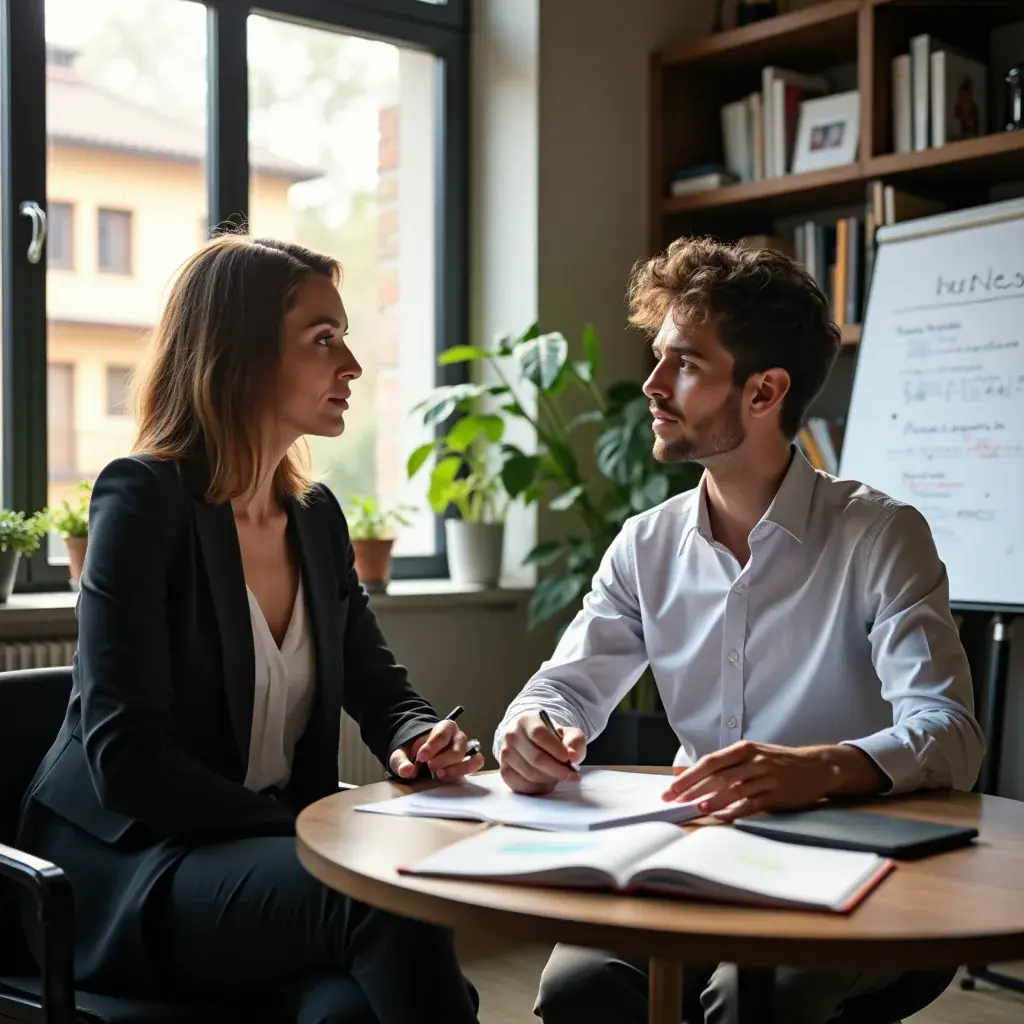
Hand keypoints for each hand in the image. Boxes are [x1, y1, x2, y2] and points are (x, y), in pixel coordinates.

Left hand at [389, 720, 483, 782]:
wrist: (423, 756)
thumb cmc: (415, 752)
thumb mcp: (402, 753)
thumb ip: (401, 760)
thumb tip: (407, 771)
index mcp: (444, 728)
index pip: (442, 734)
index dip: (432, 746)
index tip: (420, 757)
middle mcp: (458, 737)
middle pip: (457, 747)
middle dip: (443, 759)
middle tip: (430, 767)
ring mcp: (465, 751)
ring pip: (469, 757)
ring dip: (457, 768)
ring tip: (441, 775)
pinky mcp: (468, 763)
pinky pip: (476, 764)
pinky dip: (467, 770)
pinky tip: (450, 777)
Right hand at [498, 713, 586, 794]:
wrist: (534, 744)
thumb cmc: (552, 739)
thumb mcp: (567, 734)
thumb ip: (574, 741)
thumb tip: (572, 755)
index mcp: (526, 721)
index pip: (539, 734)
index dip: (555, 748)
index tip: (569, 758)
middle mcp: (511, 736)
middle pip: (536, 758)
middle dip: (558, 770)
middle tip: (572, 775)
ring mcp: (505, 754)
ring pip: (530, 774)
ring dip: (550, 779)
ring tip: (560, 776)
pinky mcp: (505, 771)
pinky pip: (524, 786)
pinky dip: (540, 788)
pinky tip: (548, 782)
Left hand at [661, 740, 884, 821]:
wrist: (816, 766)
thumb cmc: (777, 761)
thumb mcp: (749, 756)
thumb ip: (720, 764)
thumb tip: (684, 772)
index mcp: (743, 749)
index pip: (709, 762)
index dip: (689, 776)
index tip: (671, 788)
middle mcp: (754, 761)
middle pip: (718, 775)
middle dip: (693, 789)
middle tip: (675, 801)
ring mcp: (766, 777)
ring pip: (734, 789)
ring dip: (713, 799)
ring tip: (697, 808)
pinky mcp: (778, 794)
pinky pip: (753, 803)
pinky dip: (736, 811)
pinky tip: (722, 816)